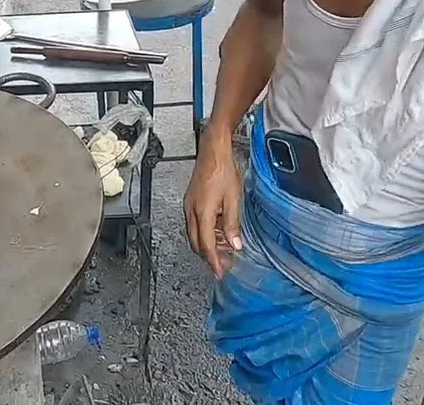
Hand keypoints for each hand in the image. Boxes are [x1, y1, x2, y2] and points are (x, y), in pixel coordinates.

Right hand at [184, 128, 242, 278]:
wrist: (213, 151)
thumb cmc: (223, 170)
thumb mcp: (233, 199)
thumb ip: (232, 224)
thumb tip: (235, 244)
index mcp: (202, 212)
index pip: (206, 245)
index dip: (213, 261)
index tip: (220, 272)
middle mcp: (191, 211)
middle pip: (197, 243)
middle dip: (209, 256)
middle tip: (223, 264)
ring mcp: (188, 206)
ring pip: (194, 234)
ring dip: (207, 245)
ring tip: (223, 249)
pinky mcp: (190, 201)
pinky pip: (194, 224)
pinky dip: (204, 233)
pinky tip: (216, 232)